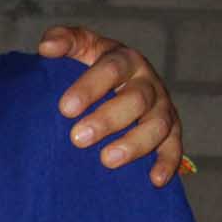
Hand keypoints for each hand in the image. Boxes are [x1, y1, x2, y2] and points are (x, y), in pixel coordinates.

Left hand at [38, 25, 185, 186]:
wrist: (113, 83)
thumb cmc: (89, 66)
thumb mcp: (79, 47)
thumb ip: (65, 40)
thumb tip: (47, 47)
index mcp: (124, 59)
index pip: (111, 68)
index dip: (90, 87)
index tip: (65, 109)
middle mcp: (147, 81)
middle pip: (136, 99)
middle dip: (108, 120)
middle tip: (77, 138)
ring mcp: (161, 106)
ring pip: (157, 124)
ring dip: (134, 144)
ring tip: (107, 160)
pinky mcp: (170, 129)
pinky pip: (174, 146)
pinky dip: (167, 162)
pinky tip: (155, 181)